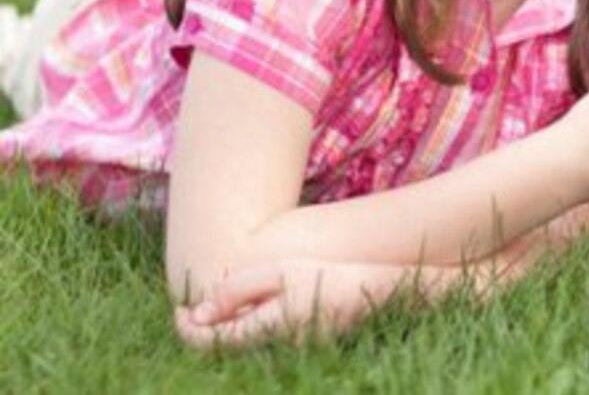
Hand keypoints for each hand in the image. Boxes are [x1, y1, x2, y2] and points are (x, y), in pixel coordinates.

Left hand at [174, 259, 444, 348]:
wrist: (376, 290)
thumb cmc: (327, 274)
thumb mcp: (279, 271)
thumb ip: (235, 290)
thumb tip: (197, 314)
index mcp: (266, 329)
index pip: (210, 342)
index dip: (186, 330)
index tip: (177, 312)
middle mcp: (273, 349)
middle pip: (223, 349)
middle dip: (202, 331)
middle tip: (189, 310)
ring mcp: (288, 353)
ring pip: (241, 347)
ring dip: (224, 331)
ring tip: (219, 308)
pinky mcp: (300, 348)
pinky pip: (261, 344)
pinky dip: (247, 331)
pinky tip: (253, 310)